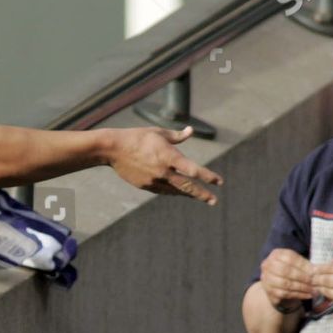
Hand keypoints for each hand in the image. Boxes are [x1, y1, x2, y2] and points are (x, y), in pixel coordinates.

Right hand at [107, 126, 222, 203]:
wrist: (113, 149)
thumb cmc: (137, 137)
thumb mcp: (158, 133)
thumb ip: (177, 136)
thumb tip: (190, 131)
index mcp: (168, 156)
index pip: (193, 170)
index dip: (208, 176)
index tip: (219, 181)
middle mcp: (163, 171)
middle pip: (187, 186)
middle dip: (202, 194)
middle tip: (214, 201)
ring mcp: (154, 180)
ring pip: (176, 191)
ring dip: (189, 194)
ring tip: (200, 196)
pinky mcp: (146, 185)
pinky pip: (164, 190)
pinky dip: (173, 191)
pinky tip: (179, 191)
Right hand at [259, 248, 315, 311]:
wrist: (279, 286)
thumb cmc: (291, 272)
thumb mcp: (297, 264)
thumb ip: (305, 265)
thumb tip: (316, 270)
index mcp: (276, 254)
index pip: (290, 257)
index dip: (303, 265)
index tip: (314, 271)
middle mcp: (267, 265)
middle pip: (286, 271)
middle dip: (302, 277)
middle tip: (313, 281)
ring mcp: (266, 278)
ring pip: (285, 283)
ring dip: (301, 287)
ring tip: (312, 289)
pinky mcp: (269, 291)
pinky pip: (285, 294)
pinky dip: (298, 294)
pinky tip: (308, 295)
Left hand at [310, 258, 332, 315]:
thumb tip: (321, 267)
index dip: (321, 269)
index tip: (313, 269)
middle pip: (329, 281)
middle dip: (317, 280)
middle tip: (311, 278)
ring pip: (330, 293)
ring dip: (321, 289)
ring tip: (317, 285)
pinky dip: (330, 296)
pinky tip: (329, 292)